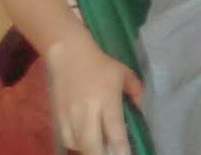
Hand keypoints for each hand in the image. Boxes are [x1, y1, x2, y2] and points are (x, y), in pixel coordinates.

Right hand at [47, 36, 144, 154]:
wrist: (69, 55)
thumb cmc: (100, 64)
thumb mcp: (124, 73)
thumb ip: (136, 90)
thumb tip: (142, 108)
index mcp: (107, 100)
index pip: (115, 132)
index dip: (121, 150)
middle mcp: (88, 111)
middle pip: (92, 146)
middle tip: (112, 154)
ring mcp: (71, 115)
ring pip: (79, 146)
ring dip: (90, 149)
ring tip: (99, 145)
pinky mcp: (58, 117)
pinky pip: (67, 140)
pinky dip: (77, 144)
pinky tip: (85, 138)